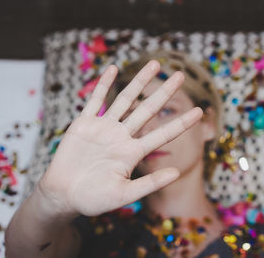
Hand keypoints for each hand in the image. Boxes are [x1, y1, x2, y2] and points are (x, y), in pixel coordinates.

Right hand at [37, 61, 202, 216]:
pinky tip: (114, 69)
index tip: (200, 111)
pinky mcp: (84, 123)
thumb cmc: (93, 199)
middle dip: (164, 92)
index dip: (181, 122)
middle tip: (180, 75)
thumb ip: (150, 184)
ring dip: (139, 81)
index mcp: (133, 153)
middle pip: (148, 109)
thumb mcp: (124, 195)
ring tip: (155, 64)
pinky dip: (104, 84)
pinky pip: (96, 100)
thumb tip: (177, 173)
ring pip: (125, 99)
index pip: (163, 134)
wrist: (63, 195)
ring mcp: (104, 128)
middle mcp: (122, 136)